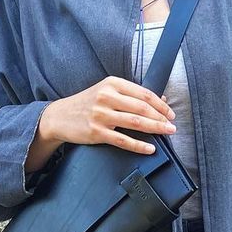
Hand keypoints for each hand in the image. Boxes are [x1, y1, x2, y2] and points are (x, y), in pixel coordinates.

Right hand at [40, 77, 176, 154]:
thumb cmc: (87, 104)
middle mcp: (106, 97)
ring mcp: (101, 115)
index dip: (160, 105)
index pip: (143, 93)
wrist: (60, 116)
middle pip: (142, 108)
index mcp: (112, 83)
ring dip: (155, 129)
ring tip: (167, 133)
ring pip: (135, 122)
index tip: (170, 113)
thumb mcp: (106, 92)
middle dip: (161, 118)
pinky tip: (149, 148)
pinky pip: (123, 140)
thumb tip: (160, 100)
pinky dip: (139, 145)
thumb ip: (130, 95)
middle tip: (172, 126)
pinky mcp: (96, 132)